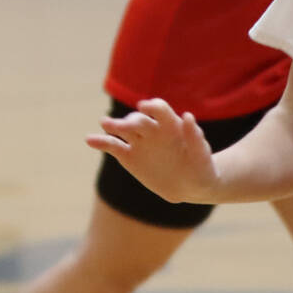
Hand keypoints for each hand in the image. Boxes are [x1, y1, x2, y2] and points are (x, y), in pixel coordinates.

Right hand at [86, 99, 215, 204]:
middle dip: (131, 122)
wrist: (191, 186)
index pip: (159, 110)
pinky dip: (101, 142)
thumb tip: (188, 115)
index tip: (144, 107)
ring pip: (123, 129)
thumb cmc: (201, 168)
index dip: (152, 106)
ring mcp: (139, 142)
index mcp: (171, 126)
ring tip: (105, 124)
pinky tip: (90, 140)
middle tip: (123, 126)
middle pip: (138, 120)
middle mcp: (153, 130)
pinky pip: (113, 146)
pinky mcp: (129, 156)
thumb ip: (195, 137)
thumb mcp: (202, 156)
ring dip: (113, 125)